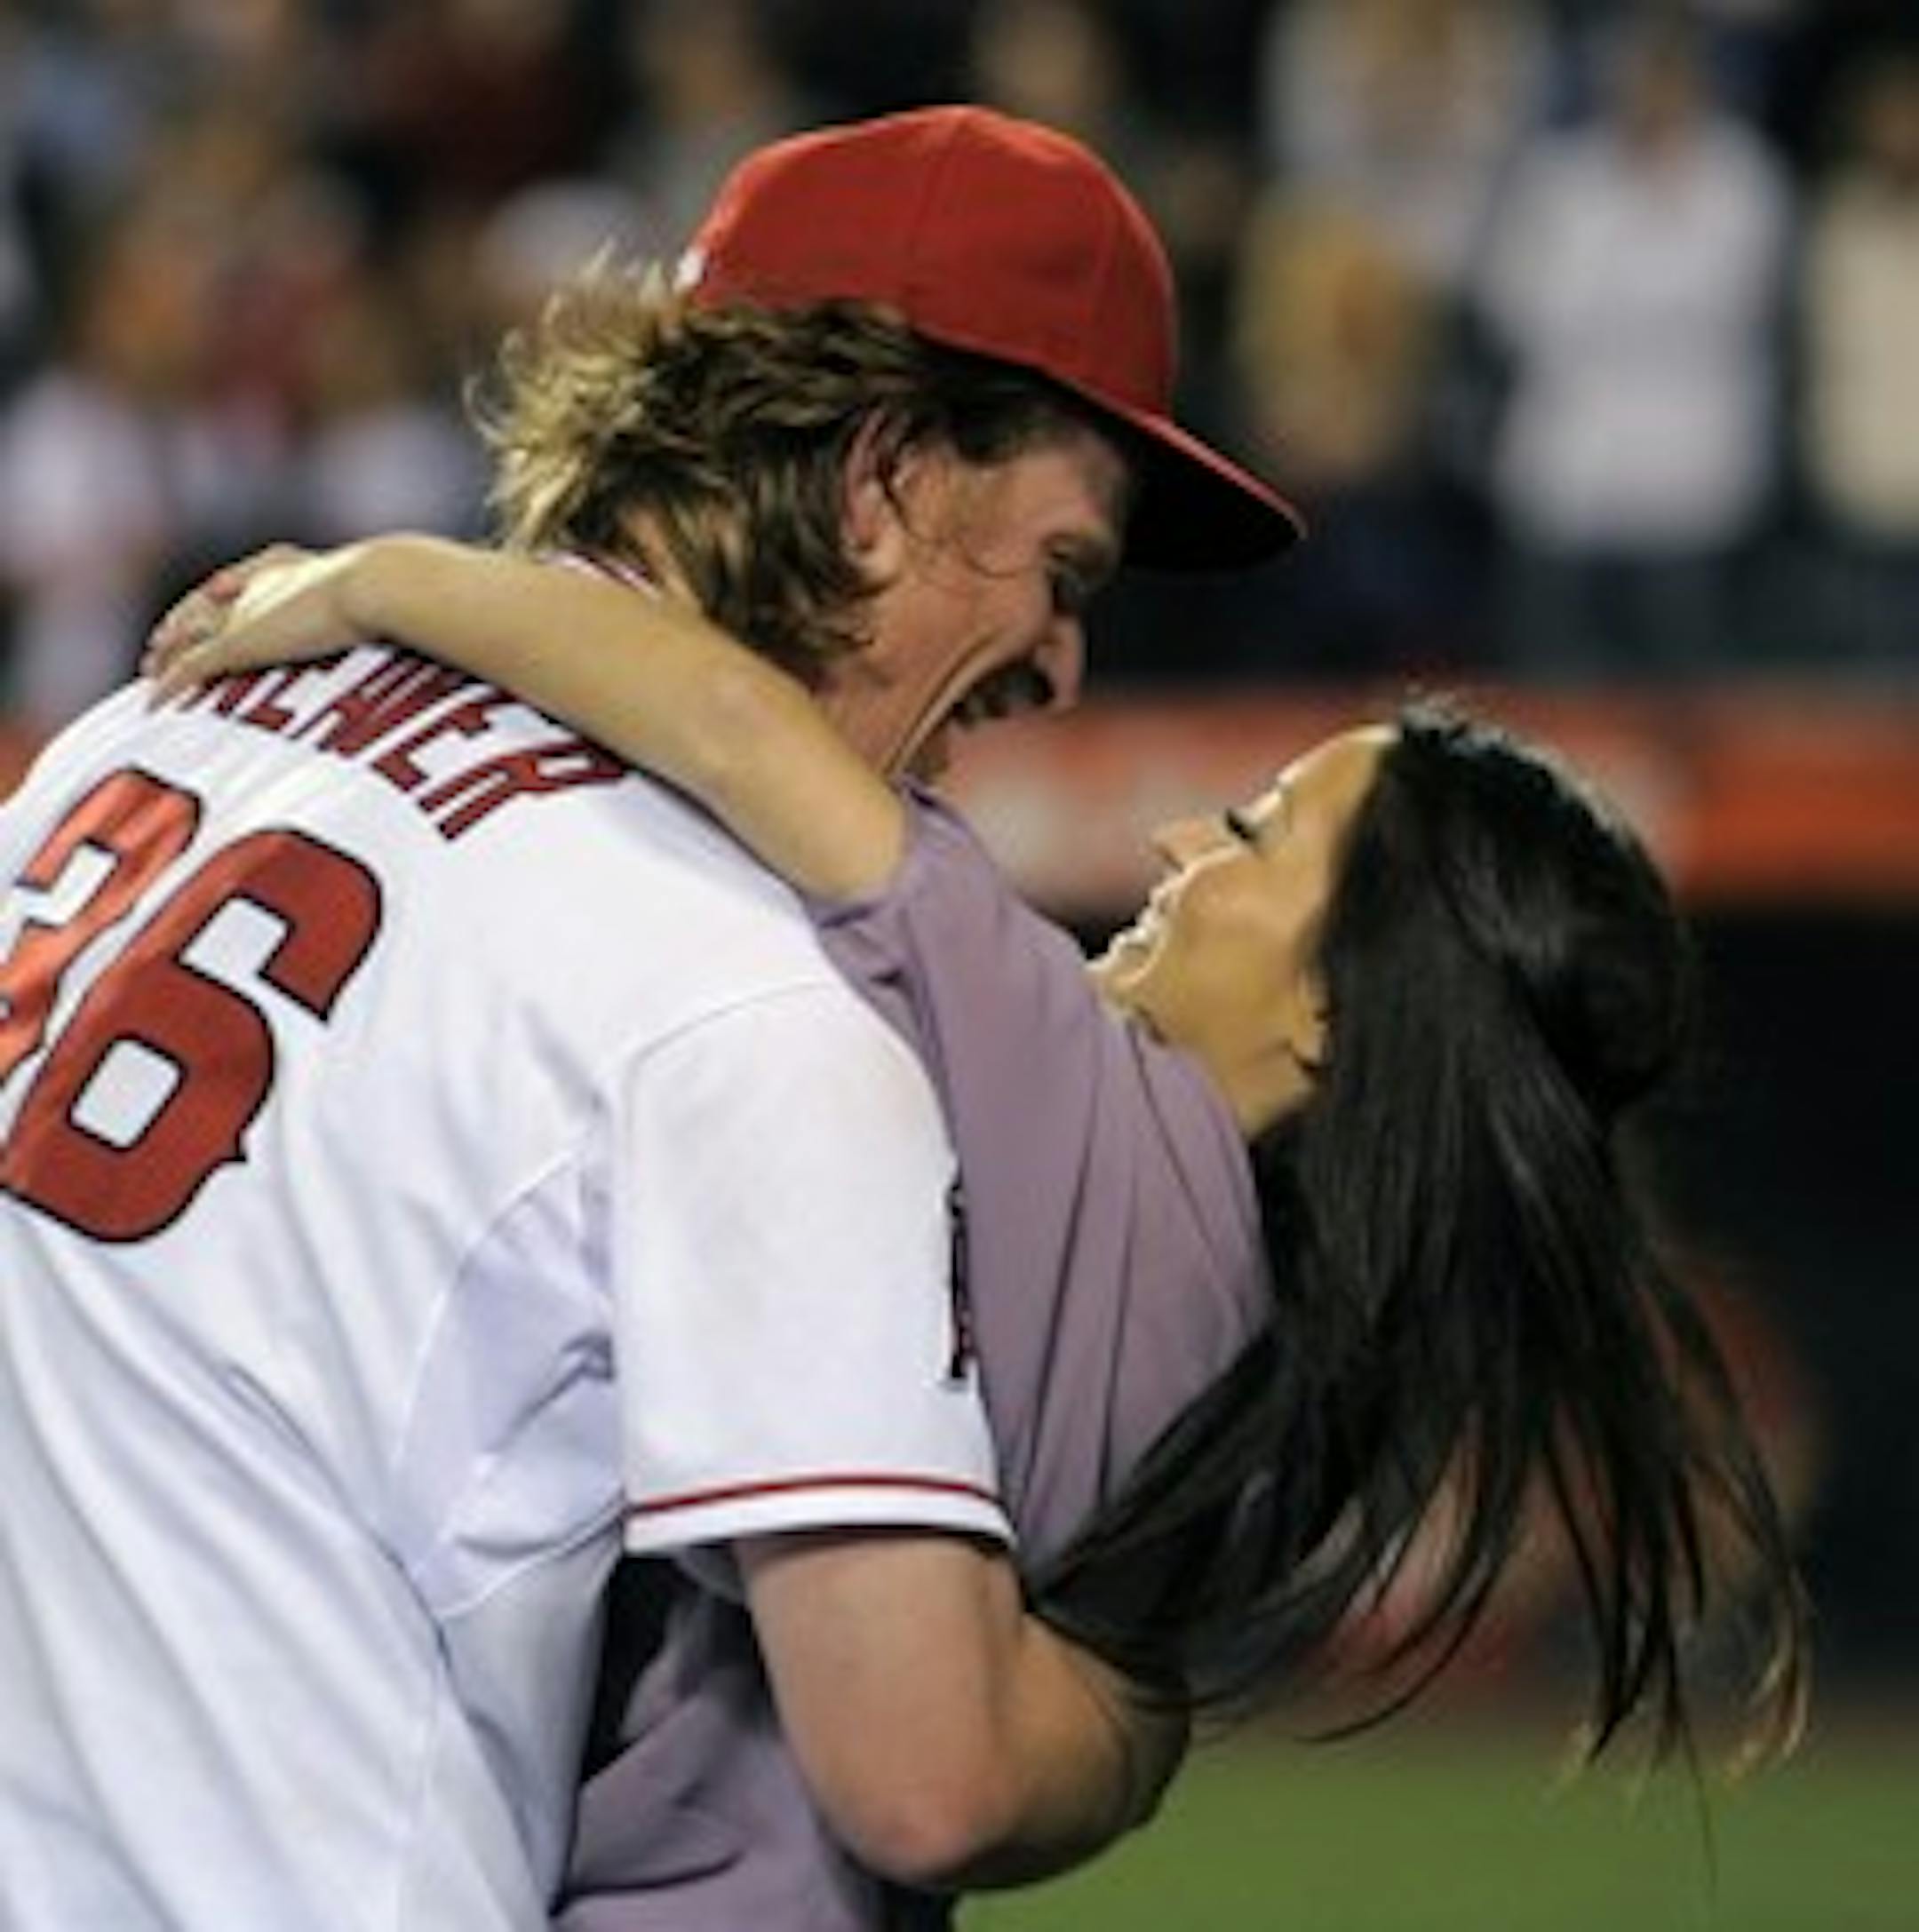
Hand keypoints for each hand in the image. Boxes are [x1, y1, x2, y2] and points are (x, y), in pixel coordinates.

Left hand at [143, 542, 370, 701]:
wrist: (375, 584)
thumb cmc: (390, 588)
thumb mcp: (376, 588)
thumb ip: (372, 597)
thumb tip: (397, 605)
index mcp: (283, 569)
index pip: (234, 583)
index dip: (212, 600)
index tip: (202, 609)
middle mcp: (253, 588)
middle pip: (199, 607)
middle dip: (176, 629)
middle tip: (156, 648)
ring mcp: (242, 615)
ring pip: (185, 638)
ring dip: (164, 659)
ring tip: (149, 677)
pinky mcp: (237, 643)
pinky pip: (190, 668)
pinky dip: (168, 686)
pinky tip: (153, 706)